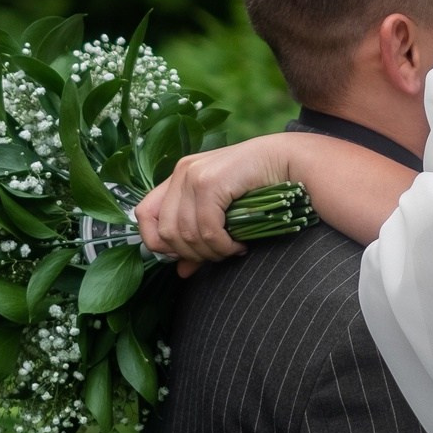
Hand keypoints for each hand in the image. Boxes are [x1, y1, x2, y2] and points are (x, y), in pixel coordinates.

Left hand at [136, 135, 294, 274]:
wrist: (289, 160)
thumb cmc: (260, 185)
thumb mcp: (223, 214)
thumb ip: (198, 239)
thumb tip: (182, 272)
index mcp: (178, 176)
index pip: (143, 215)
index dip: (157, 242)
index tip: (186, 254)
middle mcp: (181, 173)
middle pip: (165, 232)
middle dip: (191, 254)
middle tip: (217, 256)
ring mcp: (193, 176)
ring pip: (186, 233)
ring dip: (210, 252)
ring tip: (231, 250)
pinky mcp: (210, 183)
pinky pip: (207, 229)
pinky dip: (223, 245)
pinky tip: (238, 245)